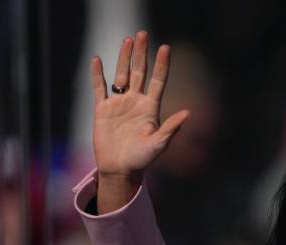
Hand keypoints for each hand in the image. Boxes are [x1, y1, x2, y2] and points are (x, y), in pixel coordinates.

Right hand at [89, 31, 189, 185]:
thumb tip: (188, 113)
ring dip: (123, 58)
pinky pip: (100, 88)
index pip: (158, 81)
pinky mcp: (103, 109)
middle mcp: (136, 102)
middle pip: (139, 72)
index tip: (166, 47)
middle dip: (141, 54)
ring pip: (121, 74)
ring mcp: (119, 104)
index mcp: (151, 108)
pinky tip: (97, 60)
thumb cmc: (142, 159)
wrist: (120, 169)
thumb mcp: (158, 144)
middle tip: (143, 34)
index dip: (162, 65)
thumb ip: (171, 128)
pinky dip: (97, 74)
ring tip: (127, 40)